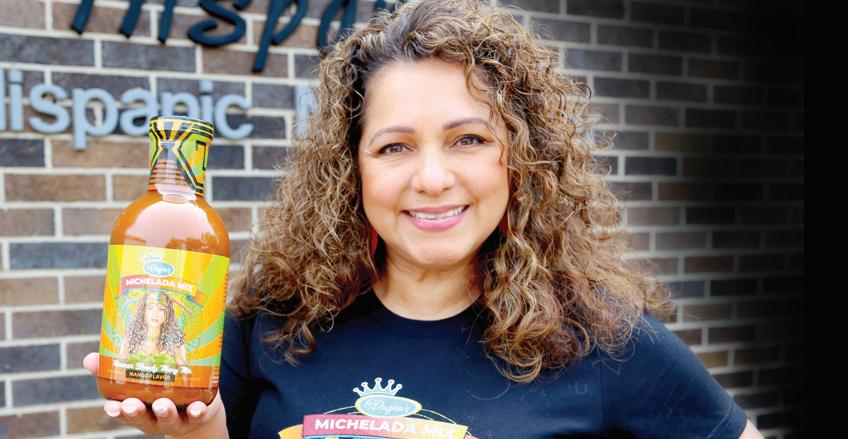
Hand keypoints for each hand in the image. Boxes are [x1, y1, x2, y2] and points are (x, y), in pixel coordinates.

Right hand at [83, 352, 222, 436]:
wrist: (198, 404)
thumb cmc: (162, 388)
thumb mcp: (140, 379)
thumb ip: (117, 367)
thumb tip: (89, 358)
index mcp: (138, 407)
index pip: (122, 412)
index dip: (116, 411)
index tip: (111, 407)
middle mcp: (154, 416)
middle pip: (143, 419)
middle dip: (136, 413)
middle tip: (132, 405)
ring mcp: (176, 418)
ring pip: (168, 419)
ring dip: (165, 412)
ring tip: (162, 404)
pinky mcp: (198, 414)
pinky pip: (197, 416)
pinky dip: (196, 412)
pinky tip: (197, 407)